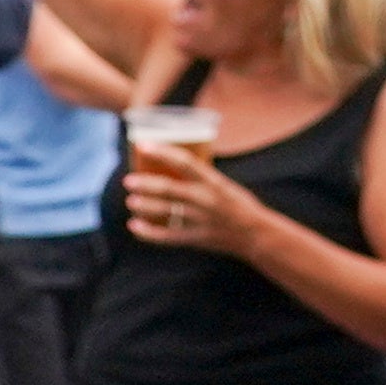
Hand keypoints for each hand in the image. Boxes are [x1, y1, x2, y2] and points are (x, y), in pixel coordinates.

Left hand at [119, 142, 266, 258]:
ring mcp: (200, 220)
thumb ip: (199, 178)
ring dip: (144, 206)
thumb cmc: (237, 204)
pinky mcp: (196, 238)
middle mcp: (206, 199)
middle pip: (168, 189)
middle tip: (128, 181)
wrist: (257, 234)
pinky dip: (147, 232)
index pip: (185, 161)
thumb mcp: (222, 185)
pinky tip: (134, 226)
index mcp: (213, 182)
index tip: (142, 146)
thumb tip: (167, 165)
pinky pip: (166, 237)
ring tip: (131, 201)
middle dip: (145, 184)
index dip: (162, 152)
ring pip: (165, 212)